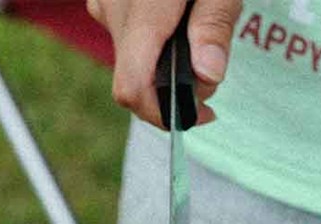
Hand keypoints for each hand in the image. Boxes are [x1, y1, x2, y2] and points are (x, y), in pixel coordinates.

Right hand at [86, 0, 242, 126]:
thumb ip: (215, 25)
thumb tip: (207, 77)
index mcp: (143, 8)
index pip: (132, 88)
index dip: (163, 115)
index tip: (201, 114)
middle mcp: (113, 8)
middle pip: (133, 76)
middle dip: (173, 87)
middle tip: (214, 69)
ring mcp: (105, 1)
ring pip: (129, 56)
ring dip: (163, 63)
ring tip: (200, 33)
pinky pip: (125, 32)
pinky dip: (153, 41)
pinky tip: (178, 18)